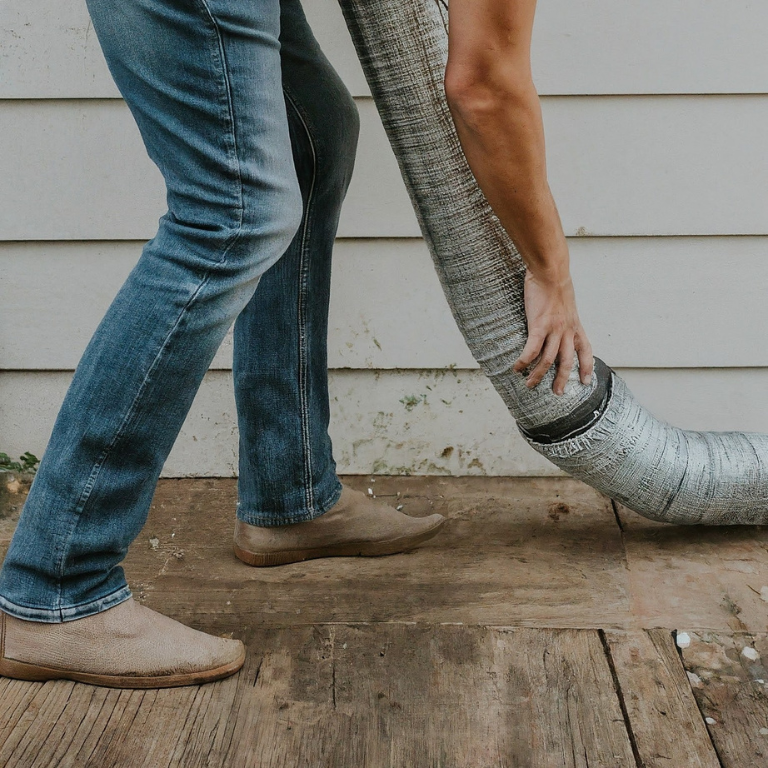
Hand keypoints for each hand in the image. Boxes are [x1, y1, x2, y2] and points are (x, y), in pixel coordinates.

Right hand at [512, 269, 593, 394]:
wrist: (551, 272)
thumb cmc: (555, 283)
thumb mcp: (566, 303)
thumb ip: (563, 316)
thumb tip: (557, 319)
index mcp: (575, 326)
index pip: (586, 351)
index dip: (586, 367)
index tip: (584, 381)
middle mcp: (567, 331)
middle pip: (567, 362)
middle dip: (562, 379)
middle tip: (557, 393)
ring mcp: (554, 329)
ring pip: (548, 360)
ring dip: (539, 375)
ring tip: (530, 384)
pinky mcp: (539, 326)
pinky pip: (532, 350)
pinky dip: (524, 361)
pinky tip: (517, 368)